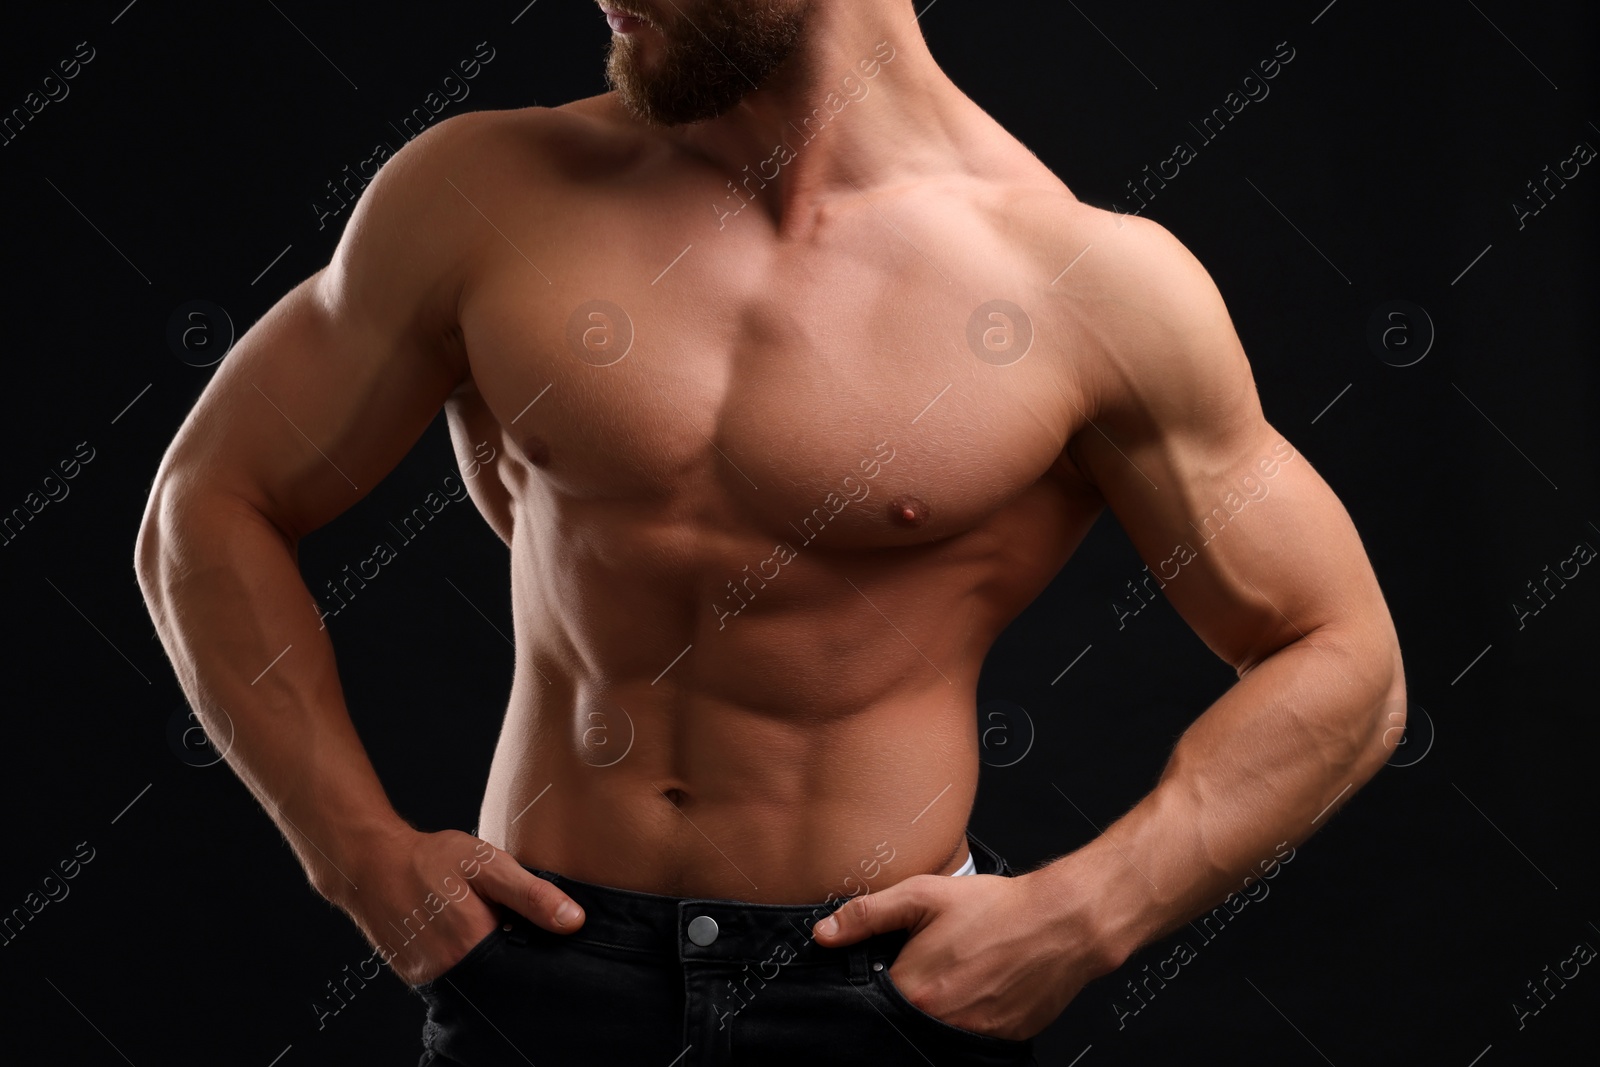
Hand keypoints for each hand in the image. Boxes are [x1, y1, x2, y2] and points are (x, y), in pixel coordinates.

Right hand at [337, 828, 584, 985]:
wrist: (370, 864)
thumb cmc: (430, 859)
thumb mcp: (488, 865)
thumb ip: (532, 895)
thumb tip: (574, 921)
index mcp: (472, 945)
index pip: (524, 967)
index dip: (537, 951)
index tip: (540, 931)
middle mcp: (449, 971)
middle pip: (500, 976)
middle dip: (511, 954)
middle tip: (506, 919)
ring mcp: (429, 977)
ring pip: (477, 978)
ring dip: (487, 957)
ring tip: (482, 922)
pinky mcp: (414, 976)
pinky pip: (453, 976)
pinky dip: (463, 959)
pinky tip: (461, 931)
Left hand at [809, 868, 1118, 1040]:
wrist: (1062, 922)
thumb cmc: (998, 907)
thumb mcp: (923, 895)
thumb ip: (868, 914)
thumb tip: (825, 934)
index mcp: (915, 991)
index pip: (875, 1002)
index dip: (881, 982)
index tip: (895, 967)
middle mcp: (941, 1023)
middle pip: (905, 1019)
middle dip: (912, 995)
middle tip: (936, 966)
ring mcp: (974, 1037)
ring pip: (937, 1031)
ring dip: (942, 1008)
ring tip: (961, 974)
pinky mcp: (1002, 1042)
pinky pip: (971, 1038)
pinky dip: (971, 1017)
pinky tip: (983, 987)